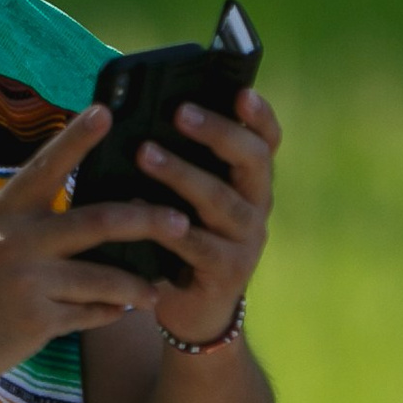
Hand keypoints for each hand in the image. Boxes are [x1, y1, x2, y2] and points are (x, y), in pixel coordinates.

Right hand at [0, 105, 185, 393]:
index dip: (78, 136)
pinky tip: (120, 311)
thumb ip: (18, 214)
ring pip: (104, 277)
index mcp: (3, 212)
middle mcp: (19, 241)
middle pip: (99, 222)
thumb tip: (62, 198)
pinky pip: (89, 314)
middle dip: (146, 219)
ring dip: (136, 283)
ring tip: (155, 288)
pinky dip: (108, 312)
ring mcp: (30, 282)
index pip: (46, 165)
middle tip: (180, 219)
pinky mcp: (37, 322)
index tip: (108, 111)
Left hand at [134, 86, 279, 346]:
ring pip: (220, 201)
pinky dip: (166, 226)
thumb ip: (180, 163)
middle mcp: (256, 206)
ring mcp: (245, 241)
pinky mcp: (226, 273)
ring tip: (146, 153)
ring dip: (182, 174)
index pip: (267, 140)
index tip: (241, 91)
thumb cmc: (181, 239)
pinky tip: (136, 210)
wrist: (193, 311)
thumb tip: (136, 114)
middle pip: (252, 161)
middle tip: (180, 111)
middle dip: (218, 132)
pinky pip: (196, 245)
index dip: (259, 115)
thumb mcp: (187, 199)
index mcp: (250, 181)